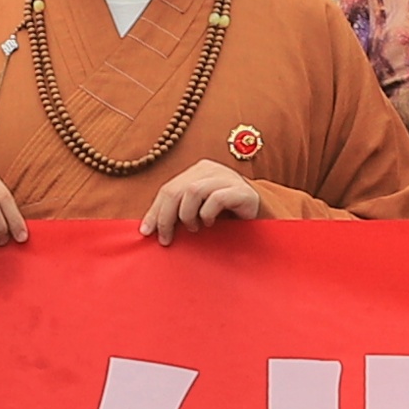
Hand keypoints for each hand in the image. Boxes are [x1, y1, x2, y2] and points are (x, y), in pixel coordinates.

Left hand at [138, 169, 276, 241]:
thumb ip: (179, 211)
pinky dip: (207, 213)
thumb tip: (149, 228)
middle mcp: (211, 170)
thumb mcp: (198, 210)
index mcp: (197, 172)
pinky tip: (209, 223)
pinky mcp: (242, 191)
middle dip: (166, 216)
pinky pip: (216, 198)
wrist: (262, 215)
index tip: (146, 232)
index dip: (154, 211)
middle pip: (177, 189)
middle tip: (165, 238)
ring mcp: (227, 178)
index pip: (168, 188)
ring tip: (193, 228)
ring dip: (187, 215)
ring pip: (193, 191)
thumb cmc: (226, 215)